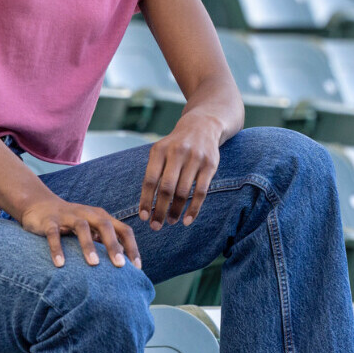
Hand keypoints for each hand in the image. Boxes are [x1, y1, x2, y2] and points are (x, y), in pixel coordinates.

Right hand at [20, 193, 142, 269]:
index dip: (132, 247)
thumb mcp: (92, 230)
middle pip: (105, 225)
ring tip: (94, 264)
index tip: (137, 268)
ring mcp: (68, 216)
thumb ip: (106, 242)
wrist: (40, 205)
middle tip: (120, 266)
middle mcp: (87, 214)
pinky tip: (60, 264)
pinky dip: (57, 248)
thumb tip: (124, 262)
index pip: (123, 229)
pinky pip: (54, 234)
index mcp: (101, 217)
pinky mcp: (50, 221)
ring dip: (88, 245)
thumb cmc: (72, 223)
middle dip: (113, 245)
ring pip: (82, 227)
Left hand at [138, 114, 220, 229]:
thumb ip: (154, 173)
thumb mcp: (161, 151)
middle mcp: (177, 152)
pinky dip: (193, 209)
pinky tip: (187, 220)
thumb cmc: (175, 145)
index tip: (143, 218)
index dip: (145, 200)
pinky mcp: (210, 165)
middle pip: (166, 188)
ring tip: (170, 221)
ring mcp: (195, 158)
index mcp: (160, 150)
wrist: (202, 125)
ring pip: (183, 192)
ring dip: (175, 211)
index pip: (150, 180)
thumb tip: (146, 206)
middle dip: (159, 210)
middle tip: (156, 227)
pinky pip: (201, 192)